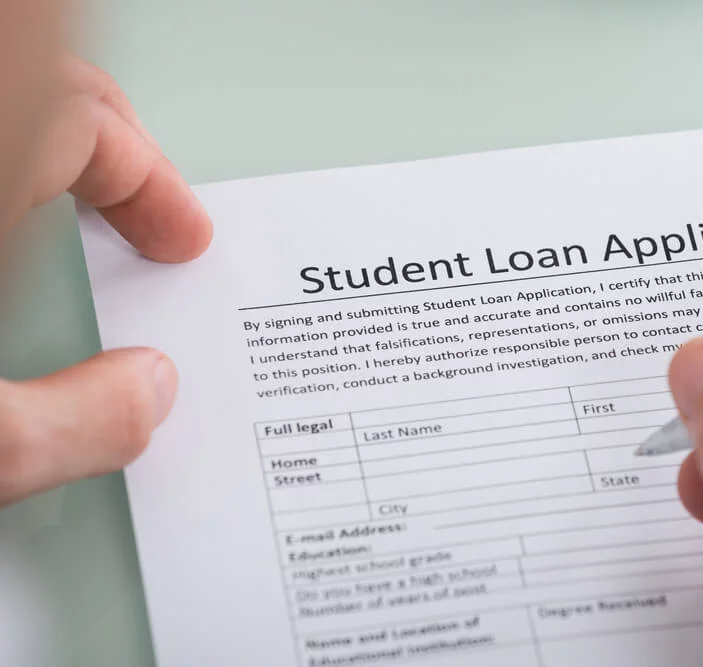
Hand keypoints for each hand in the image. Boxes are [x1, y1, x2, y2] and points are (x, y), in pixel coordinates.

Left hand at [0, 57, 211, 506]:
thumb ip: (67, 426)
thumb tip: (147, 399)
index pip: (82, 120)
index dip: (151, 181)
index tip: (183, 238)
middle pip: (53, 86)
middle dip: (116, 143)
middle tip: (147, 204)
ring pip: (13, 92)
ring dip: (60, 136)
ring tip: (88, 188)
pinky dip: (19, 158)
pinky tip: (20, 216)